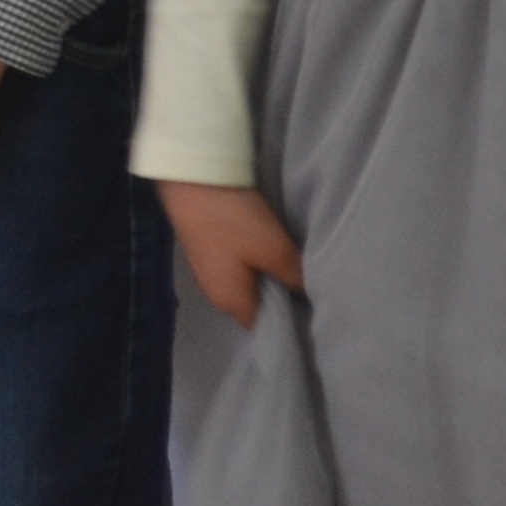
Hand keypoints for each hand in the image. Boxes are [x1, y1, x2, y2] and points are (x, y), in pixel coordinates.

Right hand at [161, 179, 304, 328]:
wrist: (190, 178)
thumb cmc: (233, 220)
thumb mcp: (274, 249)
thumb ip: (295, 277)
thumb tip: (308, 294)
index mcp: (231, 301)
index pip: (265, 327)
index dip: (290, 320)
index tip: (315, 305)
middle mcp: (215, 293)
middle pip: (255, 305)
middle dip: (279, 296)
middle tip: (308, 279)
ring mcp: (208, 271)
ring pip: (246, 285)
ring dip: (266, 277)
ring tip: (289, 261)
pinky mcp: (206, 250)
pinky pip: (236, 269)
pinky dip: (253, 263)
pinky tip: (265, 246)